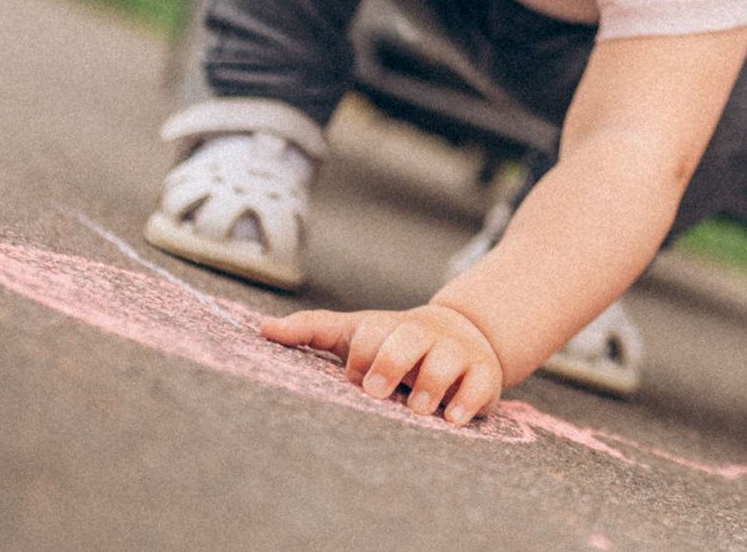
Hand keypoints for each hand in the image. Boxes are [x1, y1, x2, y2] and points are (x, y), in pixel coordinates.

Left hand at [262, 304, 506, 425]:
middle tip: (375, 391)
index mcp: (390, 327)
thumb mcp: (356, 332)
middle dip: (392, 362)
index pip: (373, 332)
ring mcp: (456, 354)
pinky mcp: (483, 375)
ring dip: (430, 385)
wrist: (464, 333)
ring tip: (416, 408)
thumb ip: (313, 330)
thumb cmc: (395, 342)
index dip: (361, 354)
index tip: (353, 378)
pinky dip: (468, 401)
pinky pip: (481, 385)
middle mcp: (425, 336)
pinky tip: (451, 419)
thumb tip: (263, 329)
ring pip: (448, 361)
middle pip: (409, 339)